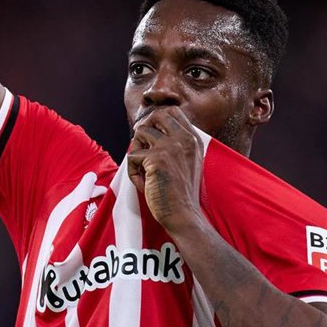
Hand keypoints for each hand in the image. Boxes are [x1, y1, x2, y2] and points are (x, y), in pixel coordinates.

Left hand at [126, 106, 203, 232]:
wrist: (184, 215)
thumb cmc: (181, 193)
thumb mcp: (187, 163)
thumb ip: (176, 145)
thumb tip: (147, 130)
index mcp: (193, 139)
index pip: (173, 112)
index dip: (156, 120)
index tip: (150, 137)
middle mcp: (184, 139)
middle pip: (156, 116)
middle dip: (143, 129)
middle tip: (141, 147)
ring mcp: (171, 147)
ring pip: (140, 133)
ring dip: (136, 151)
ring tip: (142, 170)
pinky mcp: (156, 158)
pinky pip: (132, 156)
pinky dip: (133, 171)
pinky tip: (143, 184)